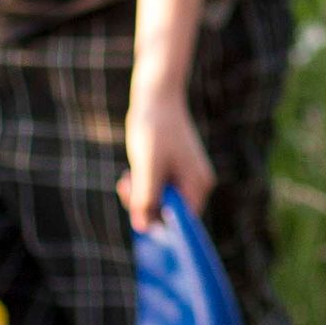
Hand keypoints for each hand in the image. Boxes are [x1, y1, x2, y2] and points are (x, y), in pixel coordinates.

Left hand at [119, 80, 214, 229]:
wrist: (156, 95)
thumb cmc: (154, 129)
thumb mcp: (146, 168)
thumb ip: (146, 199)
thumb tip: (143, 228)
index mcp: (198, 185)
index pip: (182, 223)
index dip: (159, 226)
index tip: (136, 218)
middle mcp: (197, 184)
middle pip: (170, 214)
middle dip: (145, 206)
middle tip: (127, 186)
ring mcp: (187, 177)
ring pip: (160, 202)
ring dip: (140, 195)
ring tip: (128, 176)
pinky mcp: (175, 170)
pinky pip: (158, 190)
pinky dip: (142, 186)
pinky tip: (132, 172)